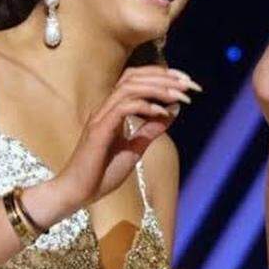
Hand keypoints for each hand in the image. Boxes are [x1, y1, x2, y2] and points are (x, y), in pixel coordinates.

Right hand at [27, 65, 198, 225]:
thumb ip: (152, 129)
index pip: (136, 79)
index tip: (186, 81)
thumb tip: (173, 109)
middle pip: (134, 76)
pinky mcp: (99, 129)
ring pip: (129, 87)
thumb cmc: (102, 173)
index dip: (161, 75)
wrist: (78, 193)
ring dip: (158, 88)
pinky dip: (145, 106)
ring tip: (180, 95)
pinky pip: (123, 108)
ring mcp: (101, 117)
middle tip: (189, 84)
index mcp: (113, 109)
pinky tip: (162, 112)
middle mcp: (105, 107)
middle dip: (165, 77)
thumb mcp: (135, 148)